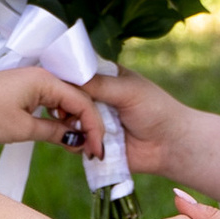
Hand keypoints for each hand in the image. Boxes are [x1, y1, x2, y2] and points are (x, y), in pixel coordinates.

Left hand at [0, 66, 92, 154]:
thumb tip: (76, 139)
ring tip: (77, 146)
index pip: (83, 103)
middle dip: (87, 126)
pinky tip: (60, 134)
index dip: (93, 128)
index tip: (96, 151)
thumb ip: (54, 132)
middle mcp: (44, 77)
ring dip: (73, 123)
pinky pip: (50, 102)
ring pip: (65, 102)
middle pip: (78, 100)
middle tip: (90, 151)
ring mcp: (34, 82)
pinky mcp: (24, 89)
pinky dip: (58, 118)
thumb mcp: (22, 129)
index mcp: (47, 81)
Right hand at [24, 69, 219, 203]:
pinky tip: (74, 139)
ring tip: (71, 123)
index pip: (76, 73)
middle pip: (67, 97)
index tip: (48, 79)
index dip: (62, 76)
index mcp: (104, 79)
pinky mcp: (92, 143)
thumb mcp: (127, 90)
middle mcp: (96, 98)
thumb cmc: (156, 110)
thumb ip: (98, 84)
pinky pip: (74, 141)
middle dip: (61, 102)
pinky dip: (73, 140)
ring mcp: (93, 121)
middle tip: (60, 107)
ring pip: (67, 119)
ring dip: (67, 122)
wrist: (170, 145)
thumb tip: (67, 76)